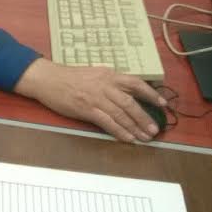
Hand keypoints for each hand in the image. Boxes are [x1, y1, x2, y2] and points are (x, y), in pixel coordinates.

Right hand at [13, 59, 166, 141]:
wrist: (48, 79)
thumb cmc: (69, 77)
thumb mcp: (94, 73)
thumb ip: (110, 81)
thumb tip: (127, 92)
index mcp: (108, 74)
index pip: (135, 83)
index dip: (151, 93)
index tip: (163, 103)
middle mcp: (105, 85)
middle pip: (131, 102)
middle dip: (145, 117)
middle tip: (155, 129)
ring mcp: (96, 97)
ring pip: (121, 113)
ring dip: (135, 127)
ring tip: (145, 137)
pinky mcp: (86, 109)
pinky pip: (107, 122)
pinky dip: (119, 131)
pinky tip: (128, 138)